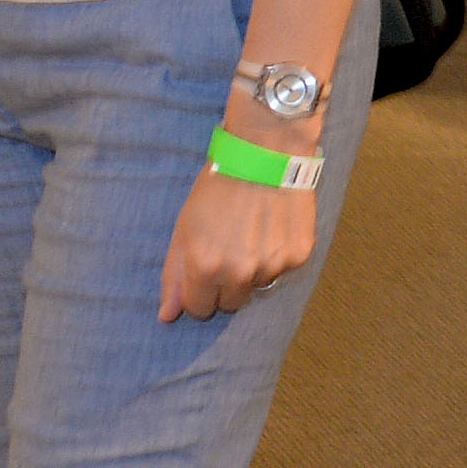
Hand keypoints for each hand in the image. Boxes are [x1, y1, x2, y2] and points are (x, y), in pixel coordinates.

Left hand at [161, 171, 315, 321]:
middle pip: (230, 305)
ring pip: (258, 286)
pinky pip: (282, 269)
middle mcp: (239, 272)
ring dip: (253, 269)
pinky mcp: (299, 255)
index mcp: (205, 266)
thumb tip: (168, 316)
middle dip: (226, 285)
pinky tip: (273, 228)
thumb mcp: (185, 227)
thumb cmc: (218, 186)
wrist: (266, 151)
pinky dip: (277, 255)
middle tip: (229, 251)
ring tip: (253, 233)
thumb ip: (174, 275)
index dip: (199, 292)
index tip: (204, 271)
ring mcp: (272, 265)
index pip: (199, 309)